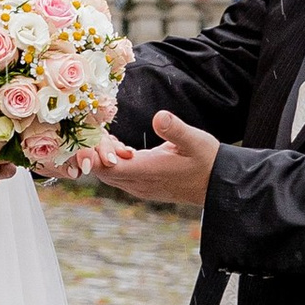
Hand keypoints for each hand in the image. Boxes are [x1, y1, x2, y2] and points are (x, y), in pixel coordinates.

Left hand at [98, 110, 219, 208]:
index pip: (107, 169)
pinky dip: (112, 162)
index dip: (92, 156)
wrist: (217, 184)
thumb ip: (176, 129)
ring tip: (111, 137)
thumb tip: (159, 116)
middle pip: (102, 171)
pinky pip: (117, 176)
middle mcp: (138, 184)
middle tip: (100, 131)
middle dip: (95, 152)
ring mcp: (139, 188)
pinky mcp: (142, 187)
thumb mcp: (195, 140)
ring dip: (104, 157)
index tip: (87, 139)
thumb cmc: (207, 160)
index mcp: (147, 171)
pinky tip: (120, 147)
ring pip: (108, 175)